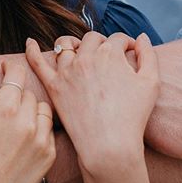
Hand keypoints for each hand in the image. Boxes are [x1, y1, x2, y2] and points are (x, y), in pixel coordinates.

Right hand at [0, 61, 55, 182]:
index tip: (6, 68)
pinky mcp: (49, 156)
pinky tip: (22, 140)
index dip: (10, 67)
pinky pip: (49, 130)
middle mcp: (27, 122)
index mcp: (5, 109)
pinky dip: (38, 130)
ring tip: (14, 123)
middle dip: (16, 94)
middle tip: (2, 107)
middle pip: (28, 93)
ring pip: (42, 109)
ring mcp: (41, 140)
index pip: (16, 74)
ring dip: (30, 110)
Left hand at [26, 32, 158, 174]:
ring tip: (79, 50)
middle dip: (101, 43)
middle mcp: (86, 57)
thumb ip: (148, 55)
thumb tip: (141, 37)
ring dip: (74, 44)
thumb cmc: (133, 117)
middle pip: (92, 39)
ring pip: (66, 44)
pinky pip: (37, 62)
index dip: (126, 43)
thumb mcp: (151, 83)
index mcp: (110, 53)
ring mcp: (67, 71)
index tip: (129, 52)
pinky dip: (32, 50)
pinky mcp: (54, 85)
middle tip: (107, 56)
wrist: (109, 145)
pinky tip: (30, 42)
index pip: (117, 38)